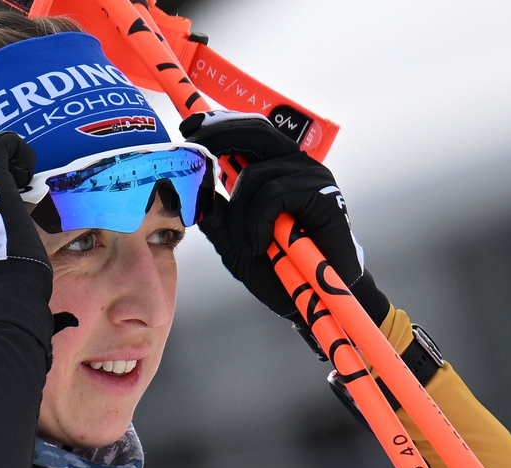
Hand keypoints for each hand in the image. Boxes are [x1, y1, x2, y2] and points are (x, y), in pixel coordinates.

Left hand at [181, 111, 389, 353]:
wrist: (315, 298)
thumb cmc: (280, 269)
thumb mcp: (235, 243)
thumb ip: (216, 216)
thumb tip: (192, 187)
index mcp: (276, 169)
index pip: (248, 131)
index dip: (217, 124)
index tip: (187, 127)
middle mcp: (296, 166)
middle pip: (255, 132)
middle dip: (218, 137)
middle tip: (194, 149)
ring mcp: (312, 178)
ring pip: (254, 176)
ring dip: (239, 218)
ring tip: (248, 247)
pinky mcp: (324, 195)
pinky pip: (273, 195)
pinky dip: (258, 223)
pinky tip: (262, 245)